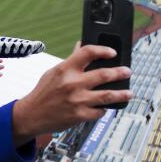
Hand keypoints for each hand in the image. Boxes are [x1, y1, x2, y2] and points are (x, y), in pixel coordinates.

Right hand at [11, 44, 130, 145]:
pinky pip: (99, 111)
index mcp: (66, 69)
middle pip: (104, 74)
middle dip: (120, 72)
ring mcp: (78, 100)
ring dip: (122, 93)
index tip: (112, 52)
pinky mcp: (80, 115)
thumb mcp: (54, 72)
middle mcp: (73, 83)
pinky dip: (104, 109)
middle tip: (127, 71)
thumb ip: (70, 60)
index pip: (88, 52)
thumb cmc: (43, 92)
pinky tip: (105, 107)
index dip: (103, 50)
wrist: (31, 115)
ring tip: (129, 92)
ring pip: (108, 95)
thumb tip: (82, 46)